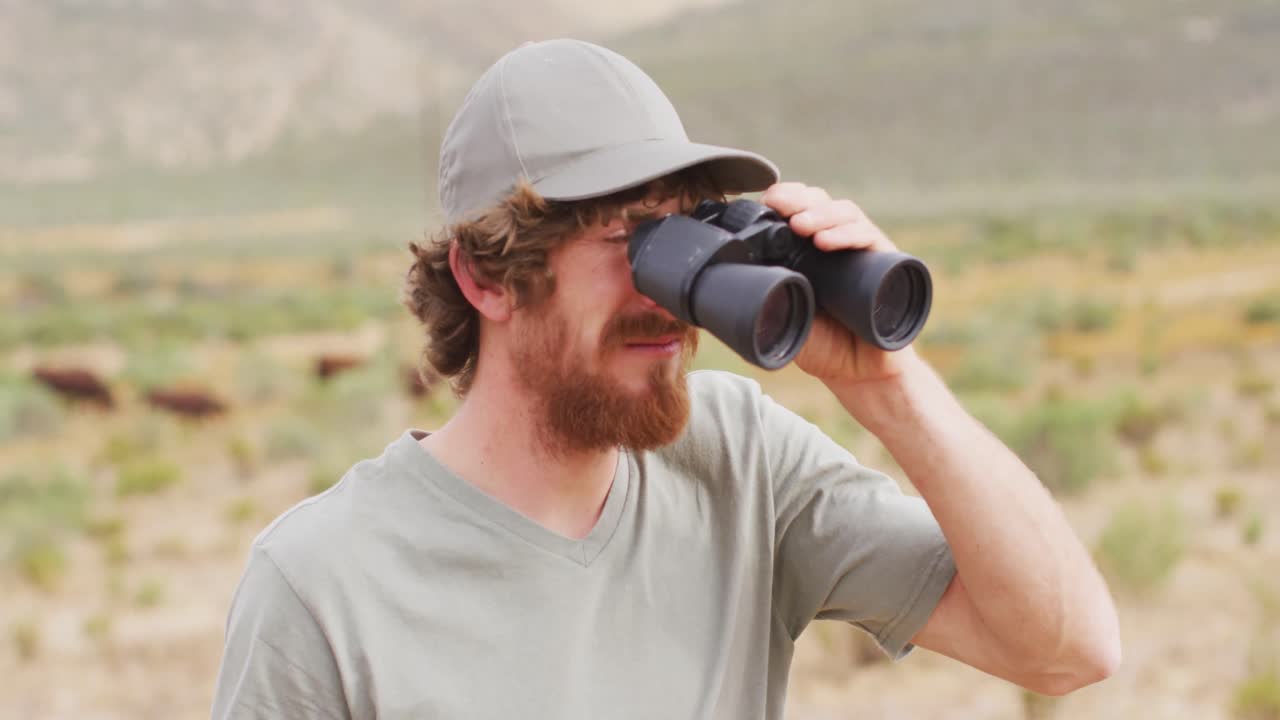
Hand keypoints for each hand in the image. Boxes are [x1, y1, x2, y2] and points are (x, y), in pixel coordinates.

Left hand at [760, 182, 920, 384]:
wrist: (859, 374)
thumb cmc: (822, 348)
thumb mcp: (783, 322)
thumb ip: (763, 305)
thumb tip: (726, 296)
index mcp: (806, 252)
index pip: (796, 209)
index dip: (782, 198)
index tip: (763, 201)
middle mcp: (834, 245)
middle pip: (818, 203)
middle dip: (797, 198)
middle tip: (778, 204)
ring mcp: (860, 250)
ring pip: (844, 212)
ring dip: (820, 213)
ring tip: (799, 225)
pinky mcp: (885, 261)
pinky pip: (868, 237)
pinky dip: (847, 233)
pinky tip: (826, 240)